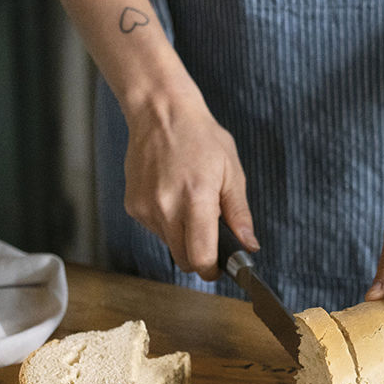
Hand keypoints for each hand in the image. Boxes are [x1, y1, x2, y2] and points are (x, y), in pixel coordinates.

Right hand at [121, 91, 257, 279]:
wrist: (160, 113)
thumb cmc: (200, 138)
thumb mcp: (231, 171)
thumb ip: (239, 213)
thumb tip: (249, 245)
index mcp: (196, 199)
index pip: (200, 257)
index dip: (211, 270)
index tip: (217, 267)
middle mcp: (167, 208)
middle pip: (183, 259)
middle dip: (197, 256)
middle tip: (207, 236)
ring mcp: (146, 209)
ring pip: (168, 244)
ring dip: (181, 235)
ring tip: (187, 201)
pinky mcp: (133, 207)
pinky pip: (154, 229)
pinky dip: (165, 222)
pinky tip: (170, 194)